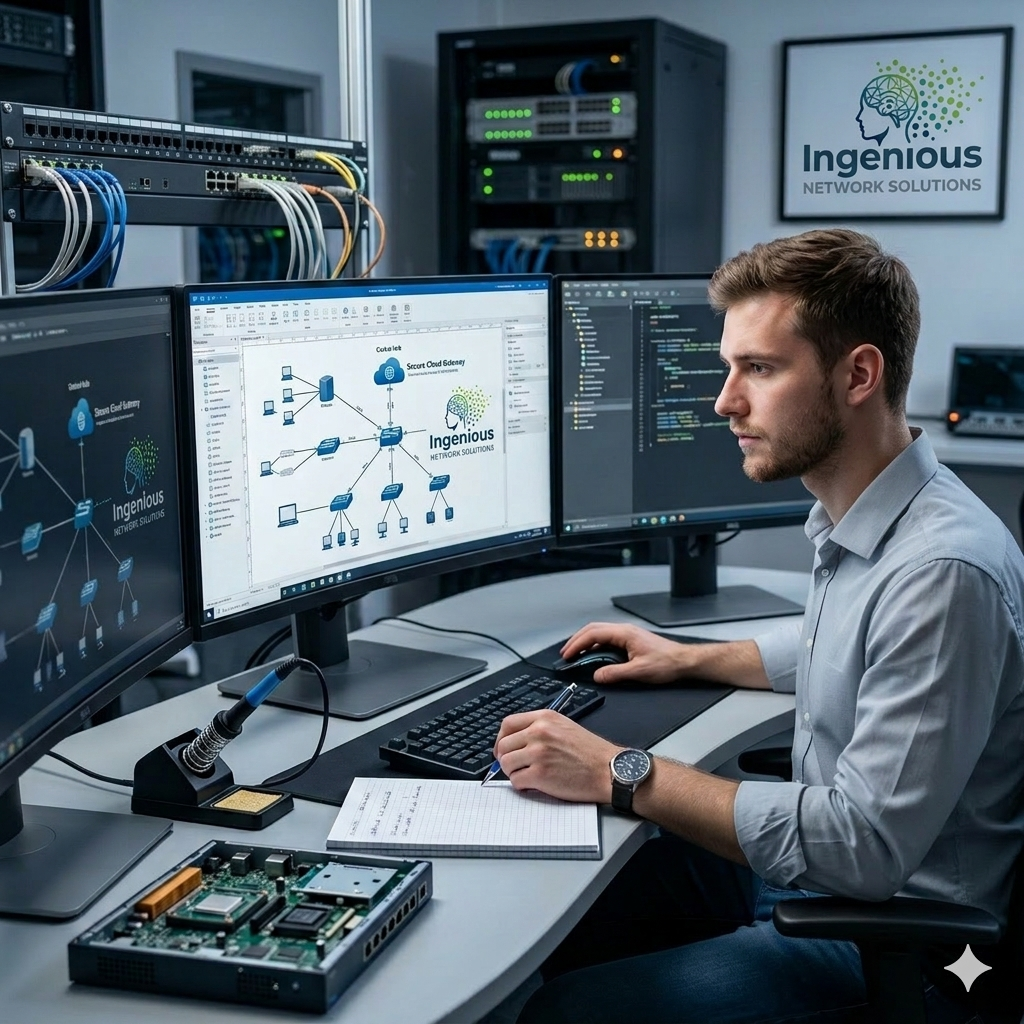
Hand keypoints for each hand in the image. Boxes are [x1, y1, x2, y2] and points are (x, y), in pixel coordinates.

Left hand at [494, 710, 618, 802]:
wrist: (608, 770)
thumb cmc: (590, 752)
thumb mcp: (564, 727)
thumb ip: (539, 729)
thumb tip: (515, 741)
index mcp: (544, 718)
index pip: (508, 724)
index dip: (502, 739)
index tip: (504, 749)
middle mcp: (539, 732)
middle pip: (503, 745)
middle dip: (506, 759)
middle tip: (516, 767)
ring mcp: (538, 752)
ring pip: (506, 764)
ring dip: (514, 773)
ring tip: (528, 776)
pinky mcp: (540, 774)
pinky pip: (515, 781)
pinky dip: (522, 786)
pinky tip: (535, 784)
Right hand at [560, 621, 689, 684]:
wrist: (684, 661)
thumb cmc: (667, 663)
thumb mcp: (639, 672)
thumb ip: (615, 674)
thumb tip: (597, 676)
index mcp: (624, 633)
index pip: (593, 634)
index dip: (577, 644)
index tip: (567, 654)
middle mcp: (624, 630)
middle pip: (593, 629)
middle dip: (577, 640)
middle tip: (566, 653)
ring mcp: (627, 634)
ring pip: (600, 632)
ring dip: (585, 641)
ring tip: (575, 653)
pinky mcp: (631, 640)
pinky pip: (607, 639)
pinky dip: (595, 645)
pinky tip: (592, 655)